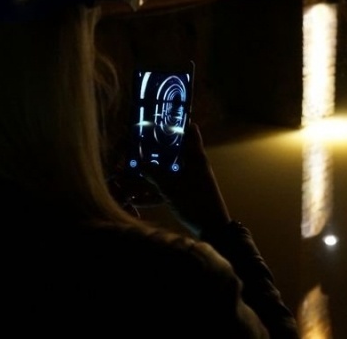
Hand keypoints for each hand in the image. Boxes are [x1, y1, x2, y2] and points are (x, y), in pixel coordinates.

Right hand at [144, 123, 230, 237]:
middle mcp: (194, 164)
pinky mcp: (187, 191)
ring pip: (169, 168)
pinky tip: (138, 197)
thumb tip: (139, 163)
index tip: (159, 117)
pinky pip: (168, 186)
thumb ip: (155, 175)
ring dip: (153, 170)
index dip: (176, 121)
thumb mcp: (172, 189)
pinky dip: (155, 189)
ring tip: (132, 169)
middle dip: (156, 148)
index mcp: (195, 157)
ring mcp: (191, 178)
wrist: (214, 229)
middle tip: (137, 145)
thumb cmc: (197, 205)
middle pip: (174, 149)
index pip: (190, 130)